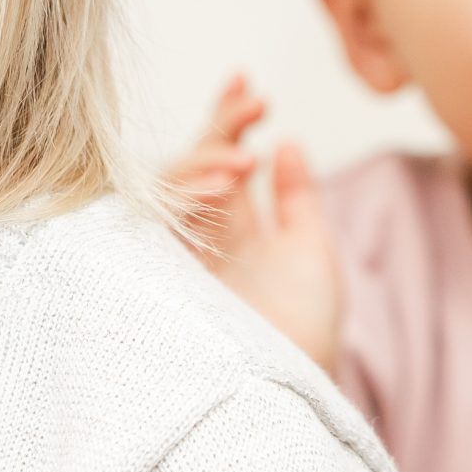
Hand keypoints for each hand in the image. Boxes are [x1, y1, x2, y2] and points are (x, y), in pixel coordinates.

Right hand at [163, 74, 342, 374]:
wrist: (295, 390)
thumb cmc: (307, 331)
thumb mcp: (312, 253)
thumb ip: (298, 198)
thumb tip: (288, 143)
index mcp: (234, 229)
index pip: (222, 159)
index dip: (228, 118)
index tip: (247, 81)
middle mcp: (201, 235)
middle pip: (193, 164)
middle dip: (220, 128)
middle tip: (253, 102)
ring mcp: (179, 252)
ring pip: (172, 186)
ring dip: (208, 162)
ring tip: (245, 159)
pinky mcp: (162, 273)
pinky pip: (159, 219)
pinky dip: (190, 195)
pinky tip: (225, 181)